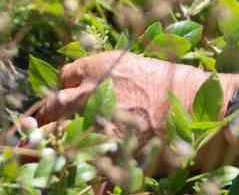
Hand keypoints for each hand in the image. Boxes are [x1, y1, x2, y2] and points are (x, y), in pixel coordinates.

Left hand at [35, 52, 238, 171]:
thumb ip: (108, 74)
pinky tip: (81, 173)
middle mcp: (87, 92)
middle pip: (50, 105)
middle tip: (43, 128)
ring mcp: (92, 122)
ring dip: (50, 144)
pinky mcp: (103, 149)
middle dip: (45, 117)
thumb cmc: (173, 82)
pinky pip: (79, 164)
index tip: (70, 97)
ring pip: (54, 135)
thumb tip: (90, 84)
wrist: (196, 105)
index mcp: (97, 67)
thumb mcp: (137, 65)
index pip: (65, 76)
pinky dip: (79, 170)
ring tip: (45, 153)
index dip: (67, 88)